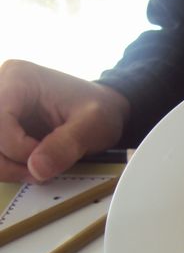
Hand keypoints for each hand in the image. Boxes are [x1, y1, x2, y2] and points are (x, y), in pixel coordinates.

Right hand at [0, 60, 129, 182]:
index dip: (17, 148)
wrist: (104, 109)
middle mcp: (0, 87)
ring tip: (37, 171)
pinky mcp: (1, 124)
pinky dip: (8, 164)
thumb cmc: (99, 110)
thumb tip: (36, 169)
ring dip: (5, 166)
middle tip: (38, 172)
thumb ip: (66, 146)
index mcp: (19, 79)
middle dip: (7, 161)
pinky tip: (31, 167)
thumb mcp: (93, 126)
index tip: (45, 160)